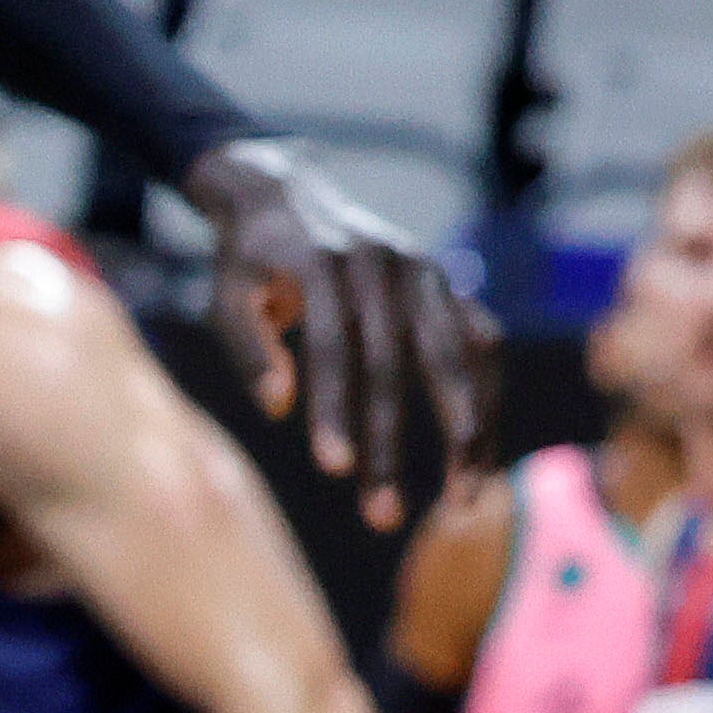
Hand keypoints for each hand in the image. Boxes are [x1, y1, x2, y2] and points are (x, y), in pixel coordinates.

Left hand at [177, 136, 496, 526]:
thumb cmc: (248, 264)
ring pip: (458, 355)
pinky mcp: (449, 285)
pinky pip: (480, 345)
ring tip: (461, 502)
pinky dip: (486, 400)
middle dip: (393, 443)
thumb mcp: (226, 295)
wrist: (287, 196)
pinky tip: (480, 457)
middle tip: (384, 516)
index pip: (333, 344)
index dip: (333, 408)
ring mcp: (426, 270)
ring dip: (465, 431)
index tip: (334, 472)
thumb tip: (280, 407)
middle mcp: (385, 260)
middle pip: (398, 360)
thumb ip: (248, 346)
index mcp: (324, 260)